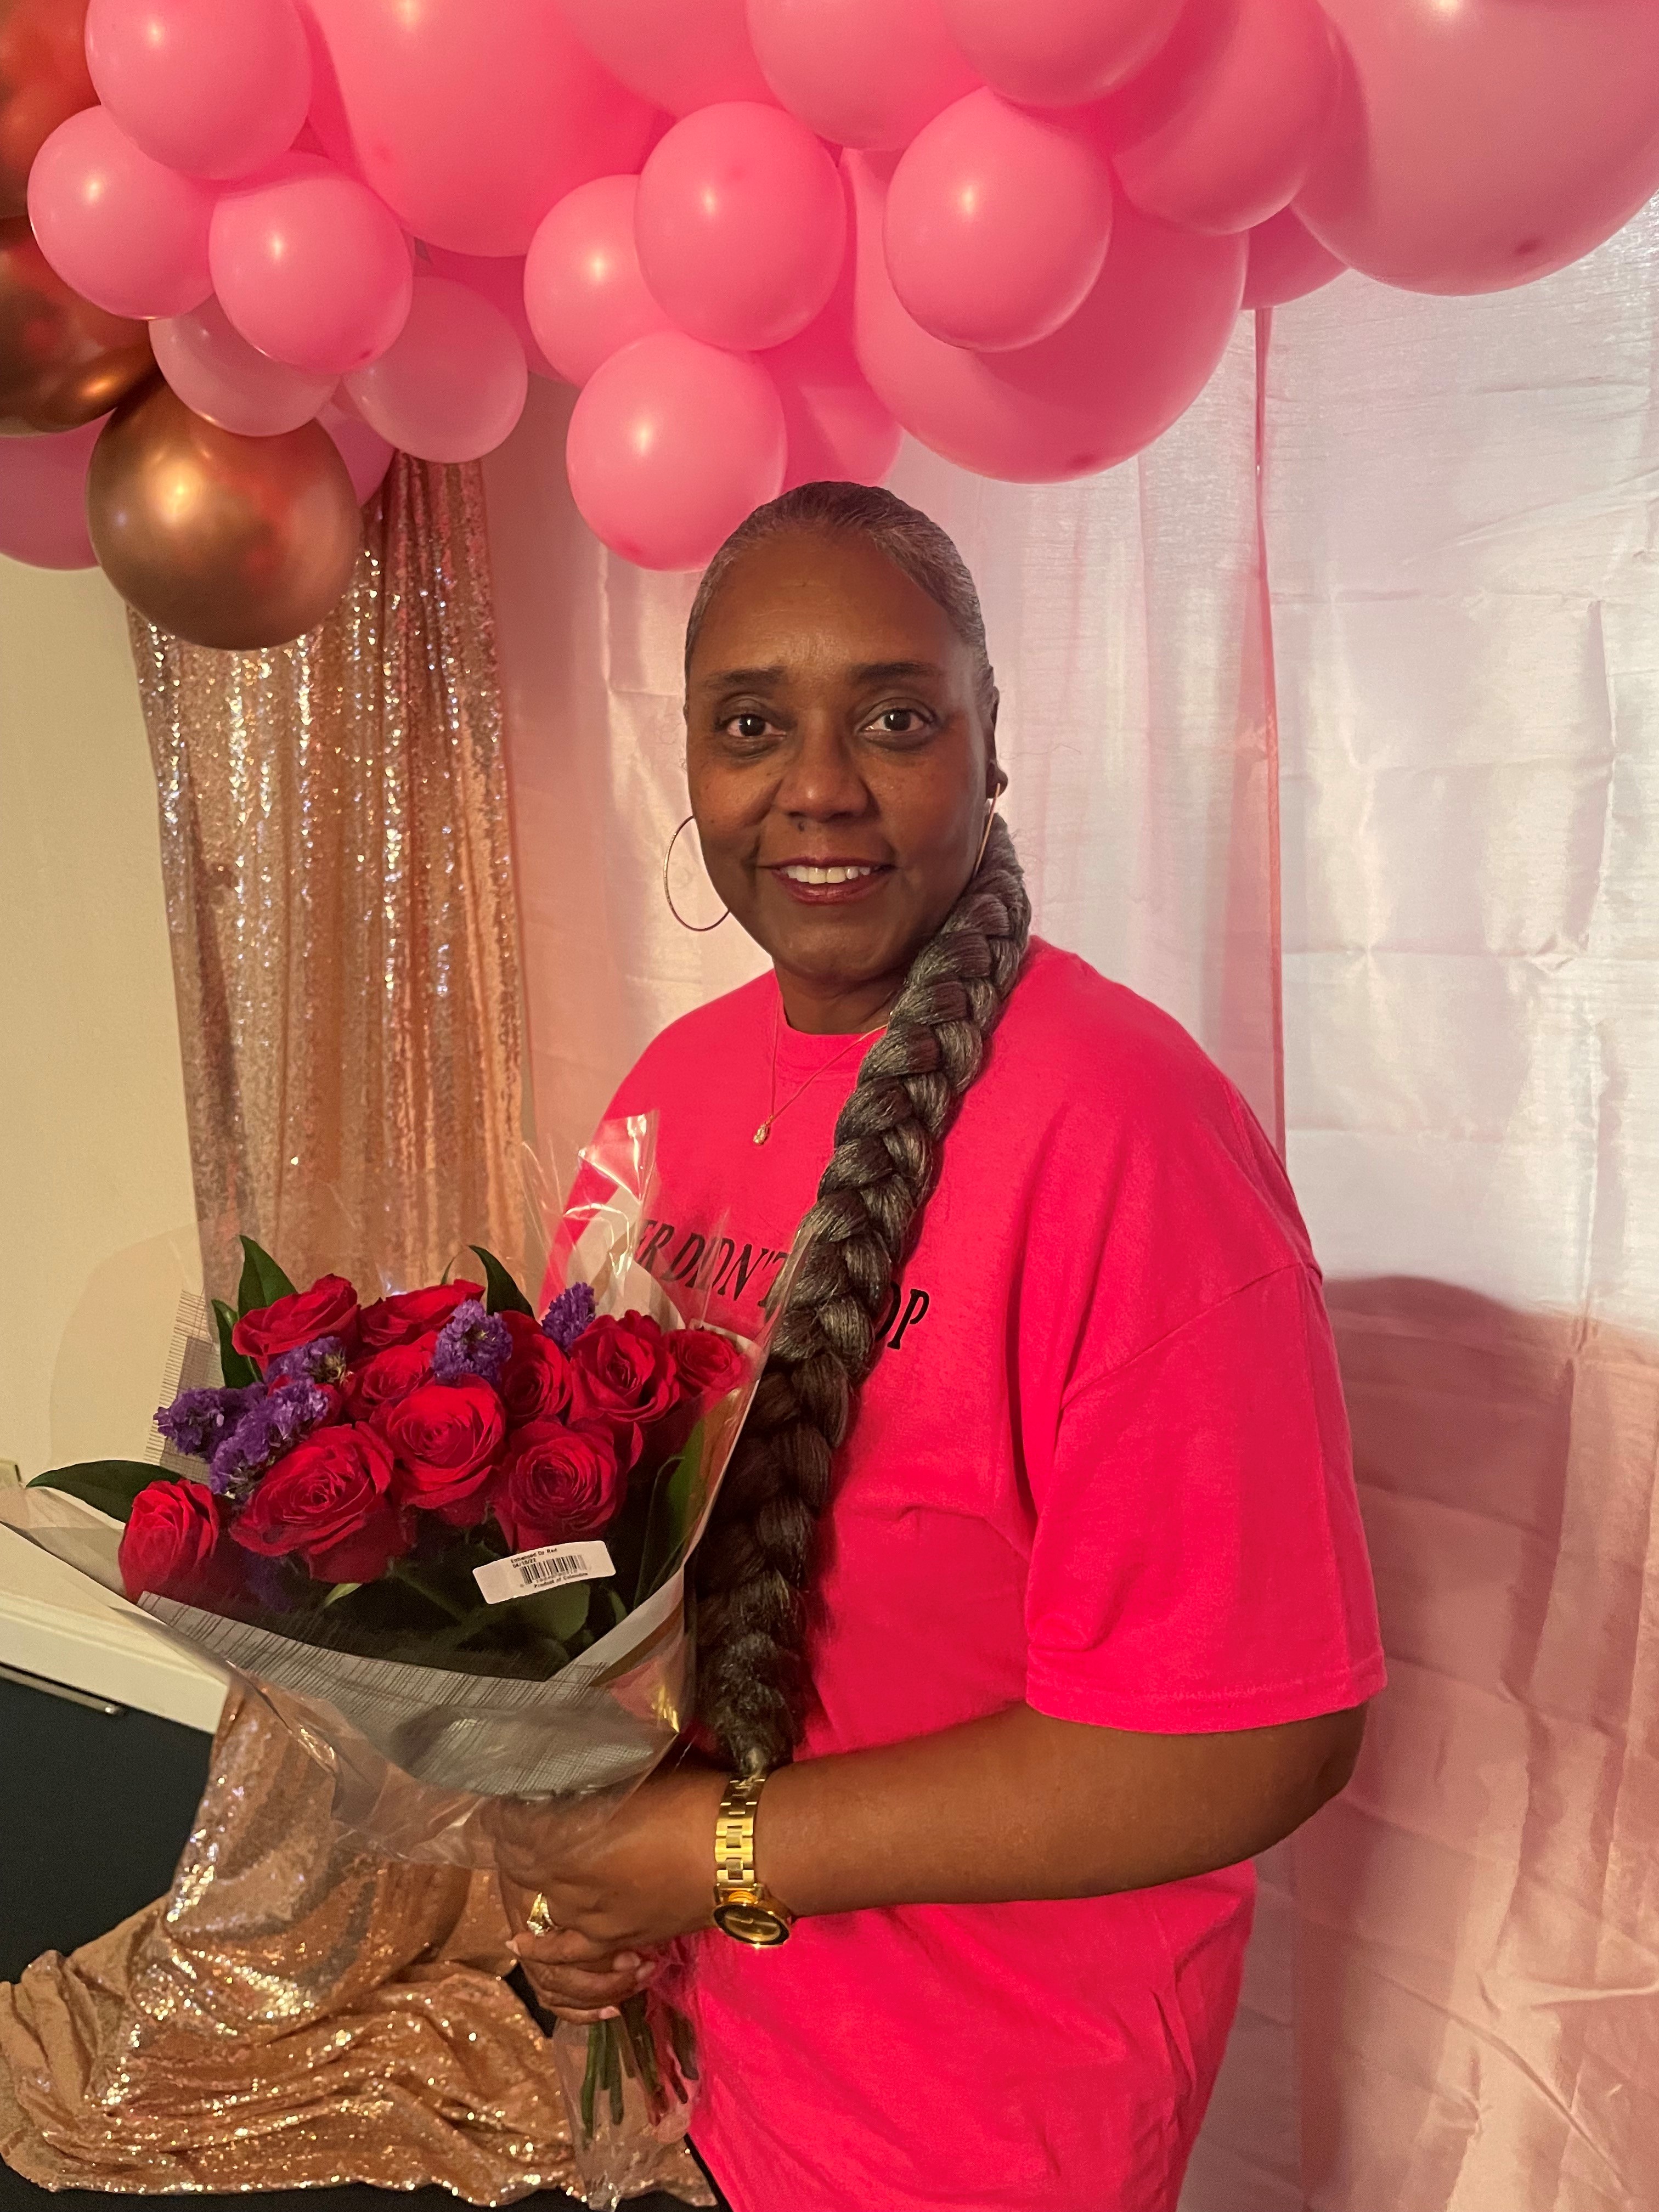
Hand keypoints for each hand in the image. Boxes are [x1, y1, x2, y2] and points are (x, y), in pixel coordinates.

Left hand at [499, 1762, 726, 2021]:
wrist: (743, 1851)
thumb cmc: (693, 1801)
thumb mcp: (635, 1780)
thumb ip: (592, 1789)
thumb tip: (566, 1781)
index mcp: (570, 1839)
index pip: (515, 1830)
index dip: (502, 1815)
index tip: (497, 1801)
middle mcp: (571, 1885)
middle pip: (523, 1869)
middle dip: (510, 1847)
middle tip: (508, 1827)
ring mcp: (593, 1919)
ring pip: (542, 1911)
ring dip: (525, 1892)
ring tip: (513, 1875)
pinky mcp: (619, 1940)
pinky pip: (571, 1954)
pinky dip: (545, 1949)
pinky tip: (524, 1945)